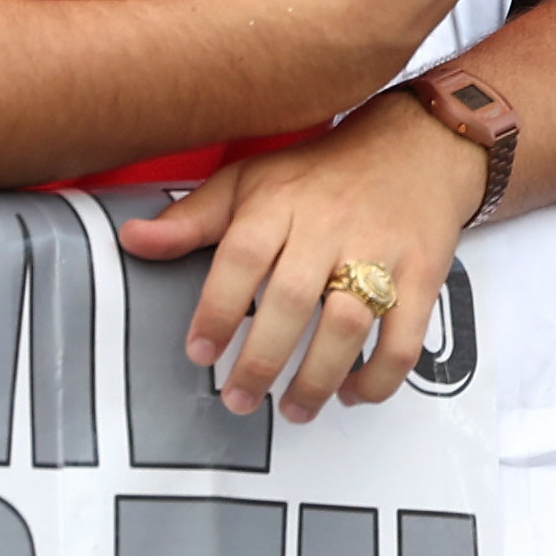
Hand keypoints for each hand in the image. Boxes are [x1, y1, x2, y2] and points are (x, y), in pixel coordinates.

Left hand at [119, 92, 479, 420]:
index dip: (217, 308)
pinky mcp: (423, 275)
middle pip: (292, 299)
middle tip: (238, 399)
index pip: (243, 255)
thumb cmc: (323, 171)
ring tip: (293, 409)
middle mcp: (331, 225)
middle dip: (261, 359)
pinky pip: (404, 337)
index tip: (200, 353)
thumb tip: (132, 240)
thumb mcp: (252, 179)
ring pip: (348, 323)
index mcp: (282, 201)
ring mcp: (382, 251)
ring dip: (317, 377)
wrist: (418, 145)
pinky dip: (379, 377)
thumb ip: (194, 218)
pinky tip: (351, 392)